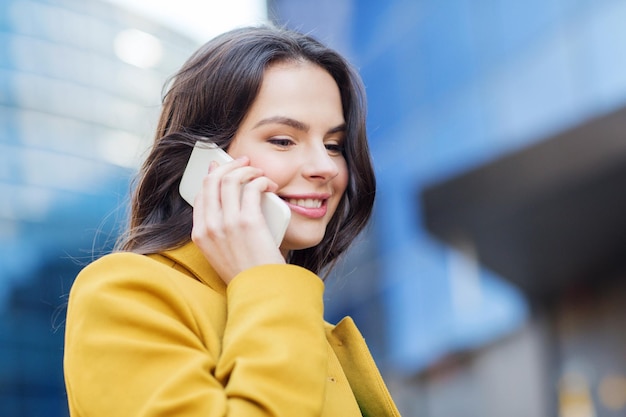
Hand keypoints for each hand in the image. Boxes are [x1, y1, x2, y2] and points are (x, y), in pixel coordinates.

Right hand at [191, 156, 285, 283]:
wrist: (261, 291)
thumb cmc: (249, 273)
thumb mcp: (224, 253)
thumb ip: (222, 231)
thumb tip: (232, 203)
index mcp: (199, 235)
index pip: (200, 194)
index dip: (213, 175)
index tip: (225, 167)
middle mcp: (209, 227)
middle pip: (212, 180)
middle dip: (229, 165)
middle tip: (245, 163)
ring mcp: (226, 223)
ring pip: (231, 179)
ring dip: (248, 170)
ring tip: (260, 174)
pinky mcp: (247, 221)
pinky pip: (252, 187)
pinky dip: (262, 180)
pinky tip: (270, 185)